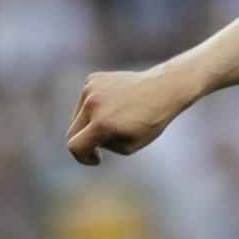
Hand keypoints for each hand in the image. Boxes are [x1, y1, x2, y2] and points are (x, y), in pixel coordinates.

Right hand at [66, 67, 197, 164]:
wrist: (166, 88)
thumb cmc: (152, 120)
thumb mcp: (131, 145)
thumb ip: (103, 146)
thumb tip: (88, 140)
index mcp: (102, 124)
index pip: (75, 147)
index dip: (82, 158)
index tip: (96, 159)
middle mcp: (92, 105)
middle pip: (73, 132)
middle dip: (85, 142)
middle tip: (101, 145)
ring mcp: (90, 89)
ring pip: (77, 115)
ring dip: (90, 123)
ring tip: (117, 120)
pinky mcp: (93, 78)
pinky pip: (85, 100)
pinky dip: (95, 107)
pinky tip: (116, 104)